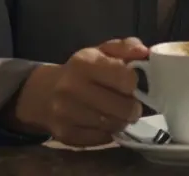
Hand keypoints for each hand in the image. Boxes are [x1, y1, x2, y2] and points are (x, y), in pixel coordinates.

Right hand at [11, 38, 148, 145]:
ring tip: (118, 113)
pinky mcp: (65, 135)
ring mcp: (66, 113)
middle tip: (131, 104)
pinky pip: (101, 139)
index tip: (131, 84)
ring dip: (121, 120)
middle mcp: (72, 88)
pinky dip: (108, 133)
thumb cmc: (81, 70)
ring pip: (113, 125)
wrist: (44, 93)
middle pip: (123, 107)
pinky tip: (103, 123)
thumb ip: (125, 48)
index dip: (134, 82)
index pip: (125, 77)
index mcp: (83, 63)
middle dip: (132, 107)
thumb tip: (144, 52)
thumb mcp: (101, 52)